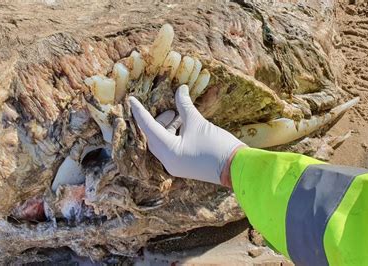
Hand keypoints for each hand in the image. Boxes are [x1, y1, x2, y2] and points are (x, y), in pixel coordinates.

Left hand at [129, 85, 245, 186]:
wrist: (237, 168)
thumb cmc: (216, 146)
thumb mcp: (198, 123)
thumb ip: (185, 106)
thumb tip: (180, 89)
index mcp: (168, 151)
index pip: (148, 128)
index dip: (139, 112)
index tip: (131, 100)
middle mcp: (168, 161)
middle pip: (154, 137)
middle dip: (160, 121)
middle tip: (172, 110)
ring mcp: (176, 165)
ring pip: (163, 142)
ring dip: (169, 127)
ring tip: (180, 116)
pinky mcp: (184, 165)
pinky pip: (171, 148)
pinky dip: (175, 135)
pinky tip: (185, 125)